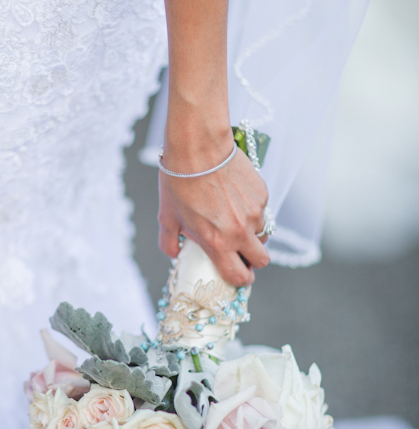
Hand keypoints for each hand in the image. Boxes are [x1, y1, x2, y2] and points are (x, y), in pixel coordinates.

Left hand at [158, 135, 269, 286]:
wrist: (198, 148)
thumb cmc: (179, 182)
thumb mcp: (167, 217)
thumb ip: (169, 242)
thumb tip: (174, 254)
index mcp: (217, 243)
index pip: (239, 276)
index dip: (241, 280)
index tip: (238, 276)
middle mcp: (240, 232)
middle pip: (261, 260)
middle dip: (253, 260)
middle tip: (241, 252)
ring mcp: (254, 213)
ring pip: (261, 233)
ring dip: (251, 232)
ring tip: (231, 216)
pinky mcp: (261, 195)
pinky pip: (261, 210)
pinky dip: (251, 209)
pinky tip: (234, 196)